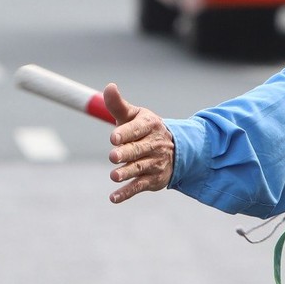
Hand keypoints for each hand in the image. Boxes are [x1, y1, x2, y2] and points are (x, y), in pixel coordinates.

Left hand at [105, 83, 173, 203]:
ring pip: (140, 168)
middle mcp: (155, 144)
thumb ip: (118, 104)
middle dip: (126, 153)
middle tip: (113, 156)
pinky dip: (127, 193)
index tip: (114, 137)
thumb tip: (109, 86)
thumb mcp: (134, 115)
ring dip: (127, 173)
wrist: (175, 149)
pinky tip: (114, 197)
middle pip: (139, 150)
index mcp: (149, 125)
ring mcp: (155, 163)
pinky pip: (139, 186)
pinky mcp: (152, 179)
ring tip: (114, 175)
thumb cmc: (144, 129)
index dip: (126, 133)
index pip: (137, 129)